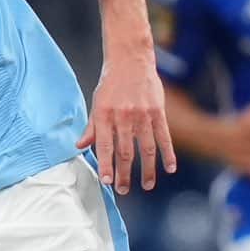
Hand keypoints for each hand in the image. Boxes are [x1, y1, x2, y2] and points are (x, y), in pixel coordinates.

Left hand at [80, 54, 177, 192]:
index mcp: (105, 116)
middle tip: (123, 190)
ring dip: (146, 170)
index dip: (106, 166)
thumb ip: (91, 127)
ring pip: (146, 149)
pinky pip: (164, 136)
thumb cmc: (111, 83)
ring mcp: (142, 115)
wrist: (131, 59)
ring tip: (146, 185)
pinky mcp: (158, 111)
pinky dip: (168, 154)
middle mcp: (123, 117)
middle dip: (124, 174)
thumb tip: (80, 147)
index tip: (106, 182)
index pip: (105, 147)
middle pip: (125, 152)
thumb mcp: (97, 103)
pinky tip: (169, 168)